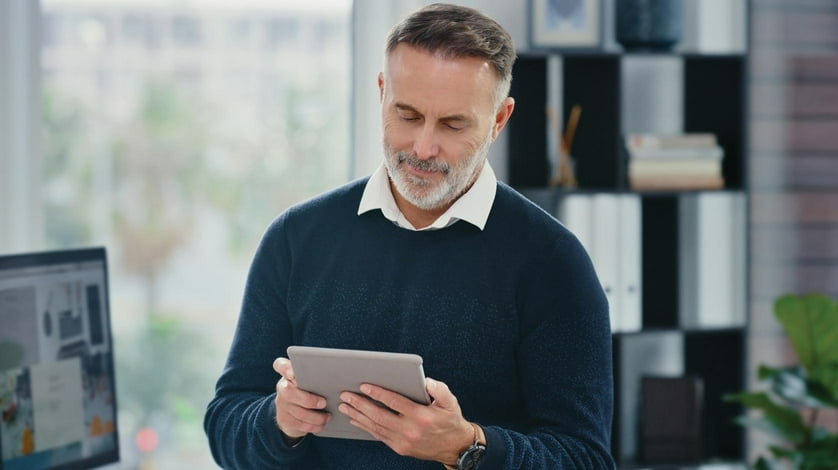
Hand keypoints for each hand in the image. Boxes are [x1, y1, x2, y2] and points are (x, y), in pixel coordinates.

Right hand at [273, 357, 330, 439]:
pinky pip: (301, 425)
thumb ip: (314, 374)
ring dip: (316, 416)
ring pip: (299, 412)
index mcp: (287, 373)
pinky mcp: (284, 419)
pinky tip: (322, 423)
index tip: (293, 373)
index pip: (280, 365)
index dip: (285, 368)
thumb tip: (337, 373)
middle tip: (324, 403)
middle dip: (309, 400)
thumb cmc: (306, 389)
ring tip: (328, 416)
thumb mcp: (307, 379)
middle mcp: (282, 387)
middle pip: (290, 392)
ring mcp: (282, 404)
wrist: (290, 411)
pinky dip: (314, 426)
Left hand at [337, 378, 473, 464]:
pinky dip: (365, 427)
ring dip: (358, 416)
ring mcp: (403, 441)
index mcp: (421, 416)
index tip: (363, 386)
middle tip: (346, 395)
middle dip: (360, 404)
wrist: (455, 447)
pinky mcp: (400, 448)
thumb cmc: (450, 420)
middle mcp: (410, 430)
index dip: (377, 393)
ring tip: (345, 406)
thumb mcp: (450, 402)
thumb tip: (425, 381)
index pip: (394, 402)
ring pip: (376, 427)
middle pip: (379, 415)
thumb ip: (439, 389)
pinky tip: (356, 420)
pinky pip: (379, 436)